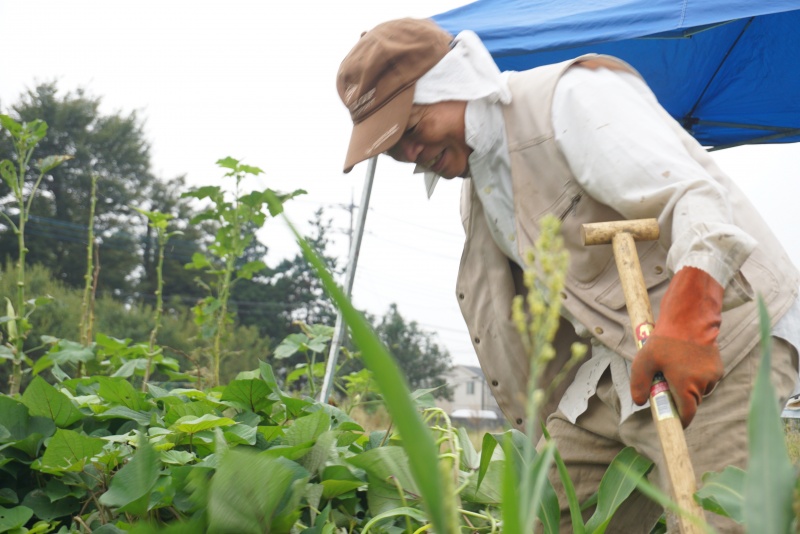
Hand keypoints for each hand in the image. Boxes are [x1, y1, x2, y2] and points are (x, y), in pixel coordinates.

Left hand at [630, 267, 724, 426]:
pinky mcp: (718, 367)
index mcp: (686, 386)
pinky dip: (697, 376)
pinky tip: (686, 361)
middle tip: (666, 384)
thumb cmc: (665, 340)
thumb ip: (639, 384)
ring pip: (700, 390)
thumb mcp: (644, 361)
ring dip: (689, 386)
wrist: (690, 319)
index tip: (674, 421)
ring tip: (675, 368)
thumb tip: (640, 402)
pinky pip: (706, 379)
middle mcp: (703, 384)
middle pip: (692, 402)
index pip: (687, 414)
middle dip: (680, 398)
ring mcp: (713, 376)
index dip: (680, 420)